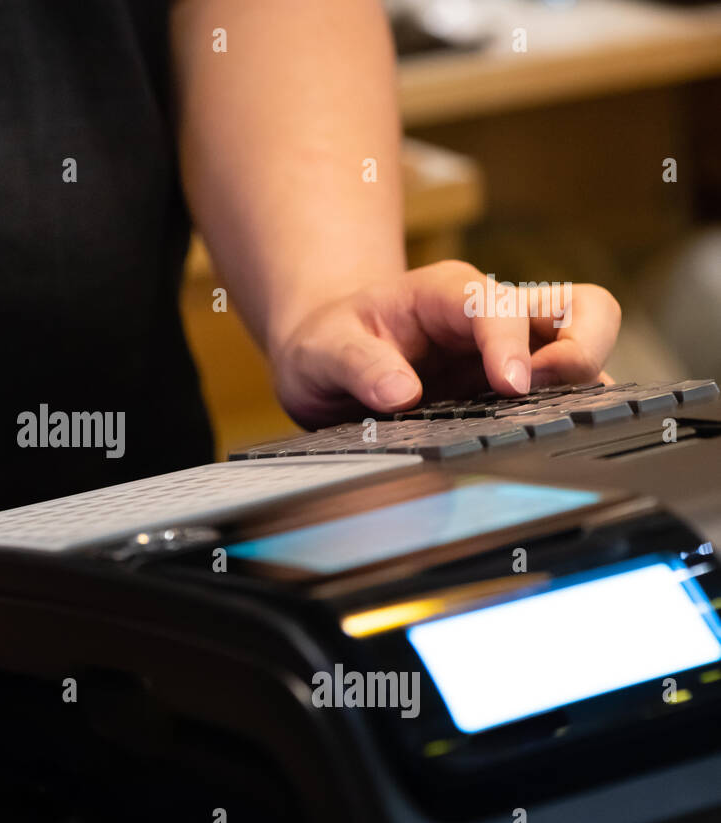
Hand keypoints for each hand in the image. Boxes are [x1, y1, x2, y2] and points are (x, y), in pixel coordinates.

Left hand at [268, 260, 620, 428]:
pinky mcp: (514, 387)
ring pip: (588, 347)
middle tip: (541, 398)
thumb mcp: (322, 350)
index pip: (502, 307)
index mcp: (449, 294)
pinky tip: (539, 439)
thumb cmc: (330, 343)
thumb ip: (357, 365)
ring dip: (584, 386)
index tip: (510, 387)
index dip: (512, 345)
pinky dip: (569, 411)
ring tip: (549, 425)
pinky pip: (566, 391)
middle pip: (584, 307)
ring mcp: (512, 351)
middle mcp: (492, 316)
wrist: (327, 356)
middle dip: (583, 350)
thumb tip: (401, 394)